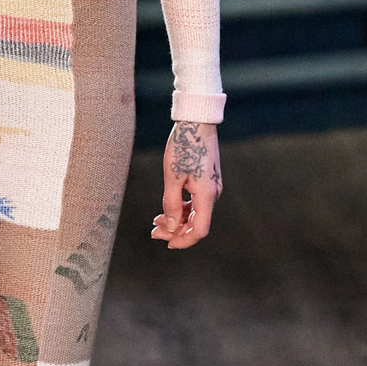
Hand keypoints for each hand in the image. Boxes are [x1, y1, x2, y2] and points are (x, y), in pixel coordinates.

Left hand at [152, 121, 221, 249]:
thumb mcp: (172, 177)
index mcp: (207, 195)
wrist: (197, 121)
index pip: (199, 229)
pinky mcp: (207, 180)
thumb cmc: (183, 146)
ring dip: (177, 220)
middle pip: (196, 223)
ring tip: (156, 221)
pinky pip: (196, 202)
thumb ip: (172, 204)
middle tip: (153, 231)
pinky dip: (182, 208)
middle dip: (176, 231)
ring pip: (195, 213)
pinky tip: (168, 209)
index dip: (184, 240)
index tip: (167, 244)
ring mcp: (211, 187)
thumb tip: (172, 228)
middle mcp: (213, 193)